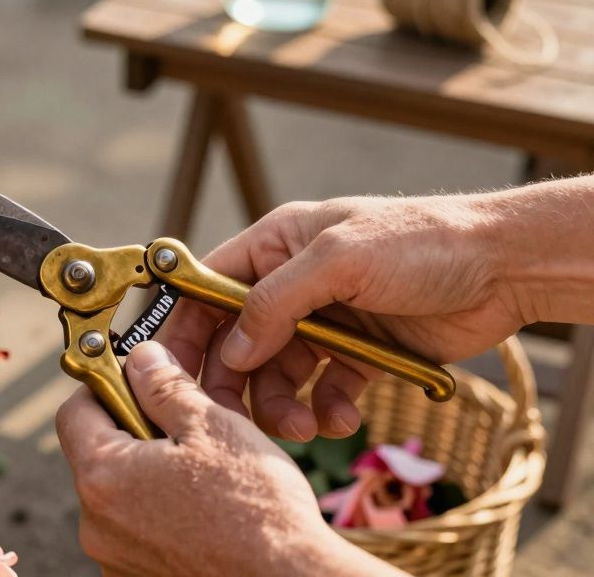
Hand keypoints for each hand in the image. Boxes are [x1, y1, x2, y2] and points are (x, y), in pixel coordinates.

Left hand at [55, 342, 402, 576]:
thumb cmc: (257, 510)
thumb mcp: (211, 426)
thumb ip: (165, 386)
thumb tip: (141, 358)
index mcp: (102, 477)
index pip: (75, 411)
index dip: (106, 386)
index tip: (137, 381)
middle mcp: (96, 524)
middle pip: (99, 454)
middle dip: (135, 432)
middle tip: (184, 428)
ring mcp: (115, 558)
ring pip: (122, 494)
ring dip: (151, 475)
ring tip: (203, 475)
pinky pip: (139, 530)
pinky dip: (162, 514)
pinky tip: (203, 511)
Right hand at [159, 195, 526, 441]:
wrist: (503, 269)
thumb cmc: (421, 242)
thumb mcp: (338, 259)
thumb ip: (274, 302)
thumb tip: (231, 349)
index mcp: (275, 245)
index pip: (206, 288)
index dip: (184, 329)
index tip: (166, 371)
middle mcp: (290, 284)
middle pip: (235, 342)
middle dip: (233, 384)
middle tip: (233, 421)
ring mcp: (323, 322)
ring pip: (275, 376)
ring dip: (280, 407)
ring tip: (304, 427)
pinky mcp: (357, 355)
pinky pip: (321, 393)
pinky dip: (325, 411)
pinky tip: (344, 417)